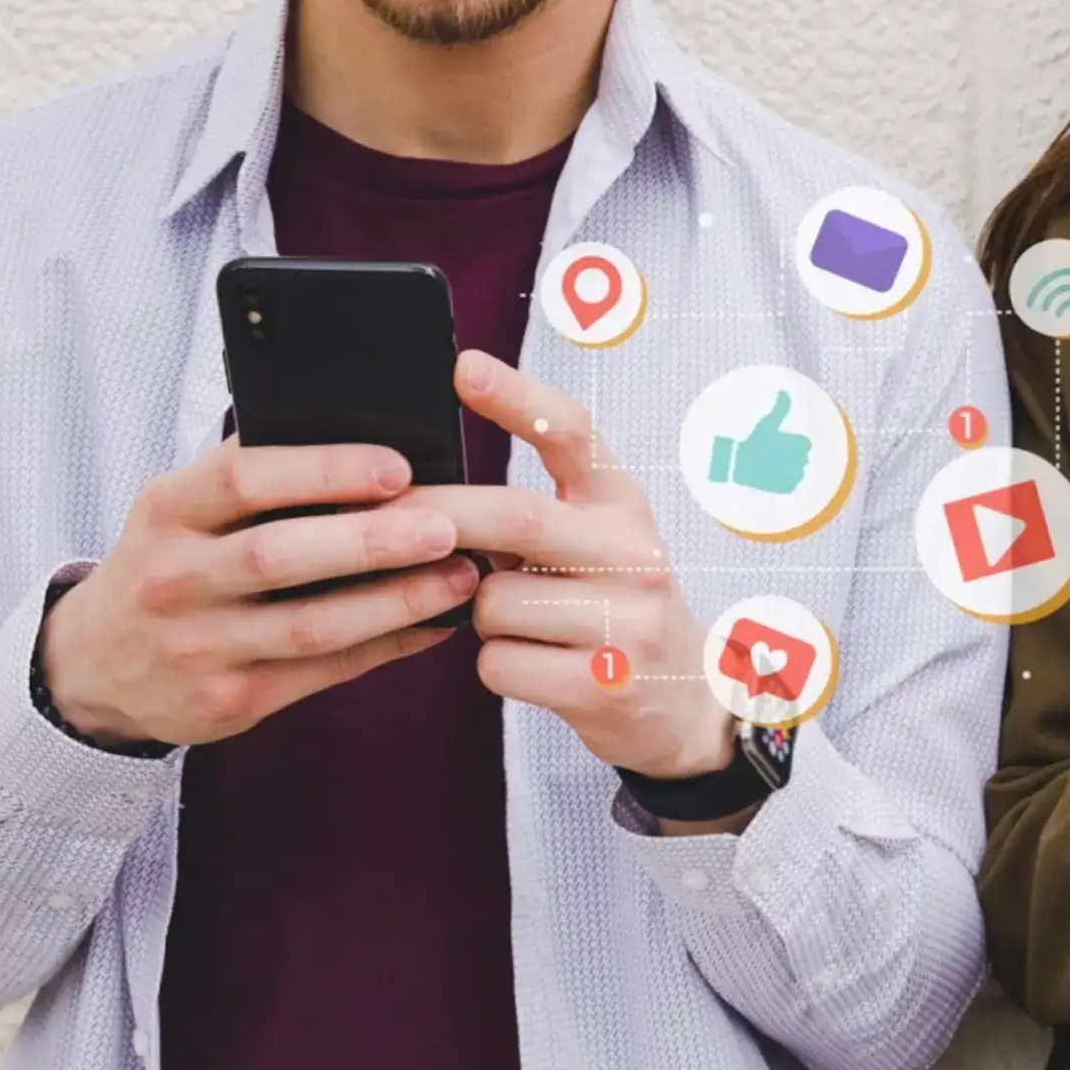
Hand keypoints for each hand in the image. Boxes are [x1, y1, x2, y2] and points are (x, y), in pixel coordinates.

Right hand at [40, 438, 481, 747]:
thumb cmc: (168, 565)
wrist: (95, 666)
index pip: (242, 477)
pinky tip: (434, 623)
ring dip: (396, 601)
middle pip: (280, 555)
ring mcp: (200, 646)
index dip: (323, 470)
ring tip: (460, 578)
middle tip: (447, 526)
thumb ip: (249, 482)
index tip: (397, 466)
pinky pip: (324, 671)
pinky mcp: (231, 700)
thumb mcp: (179, 511)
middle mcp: (175, 578)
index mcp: (166, 511)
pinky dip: (387, 645)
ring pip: (311, 625)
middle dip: (371, 540)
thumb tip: (370, 447)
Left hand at [416, 350, 736, 780]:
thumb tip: (422, 498)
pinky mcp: (603, 685)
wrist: (688, 701)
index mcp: (623, 506)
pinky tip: (531, 667)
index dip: (518, 399)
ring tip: (517, 624)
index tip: (464, 368)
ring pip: (494, 601)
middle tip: (381, 518)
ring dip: (477, 613)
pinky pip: (499, 662)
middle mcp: (633, 555)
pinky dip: (494, 665)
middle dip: (437, 518)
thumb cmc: (614, 609)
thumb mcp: (599, 544)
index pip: (573, 435)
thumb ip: (534, 514)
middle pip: (514, 516)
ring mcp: (625, 623)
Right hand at [708, 388, 811, 495]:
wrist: (738, 466)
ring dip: (791, 468)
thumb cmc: (751, 441)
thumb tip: (786, 391)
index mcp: (798, 443)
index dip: (795, 443)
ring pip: (800, 471)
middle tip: (777, 455)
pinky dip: (787, 481)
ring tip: (775, 466)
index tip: (784, 443)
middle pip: (804, 457)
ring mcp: (794, 475)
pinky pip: (793, 484)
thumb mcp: (766, 423)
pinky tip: (775, 477)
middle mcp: (800, 459)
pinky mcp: (788, 488)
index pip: (806, 443)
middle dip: (794, 455)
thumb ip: (780, 408)